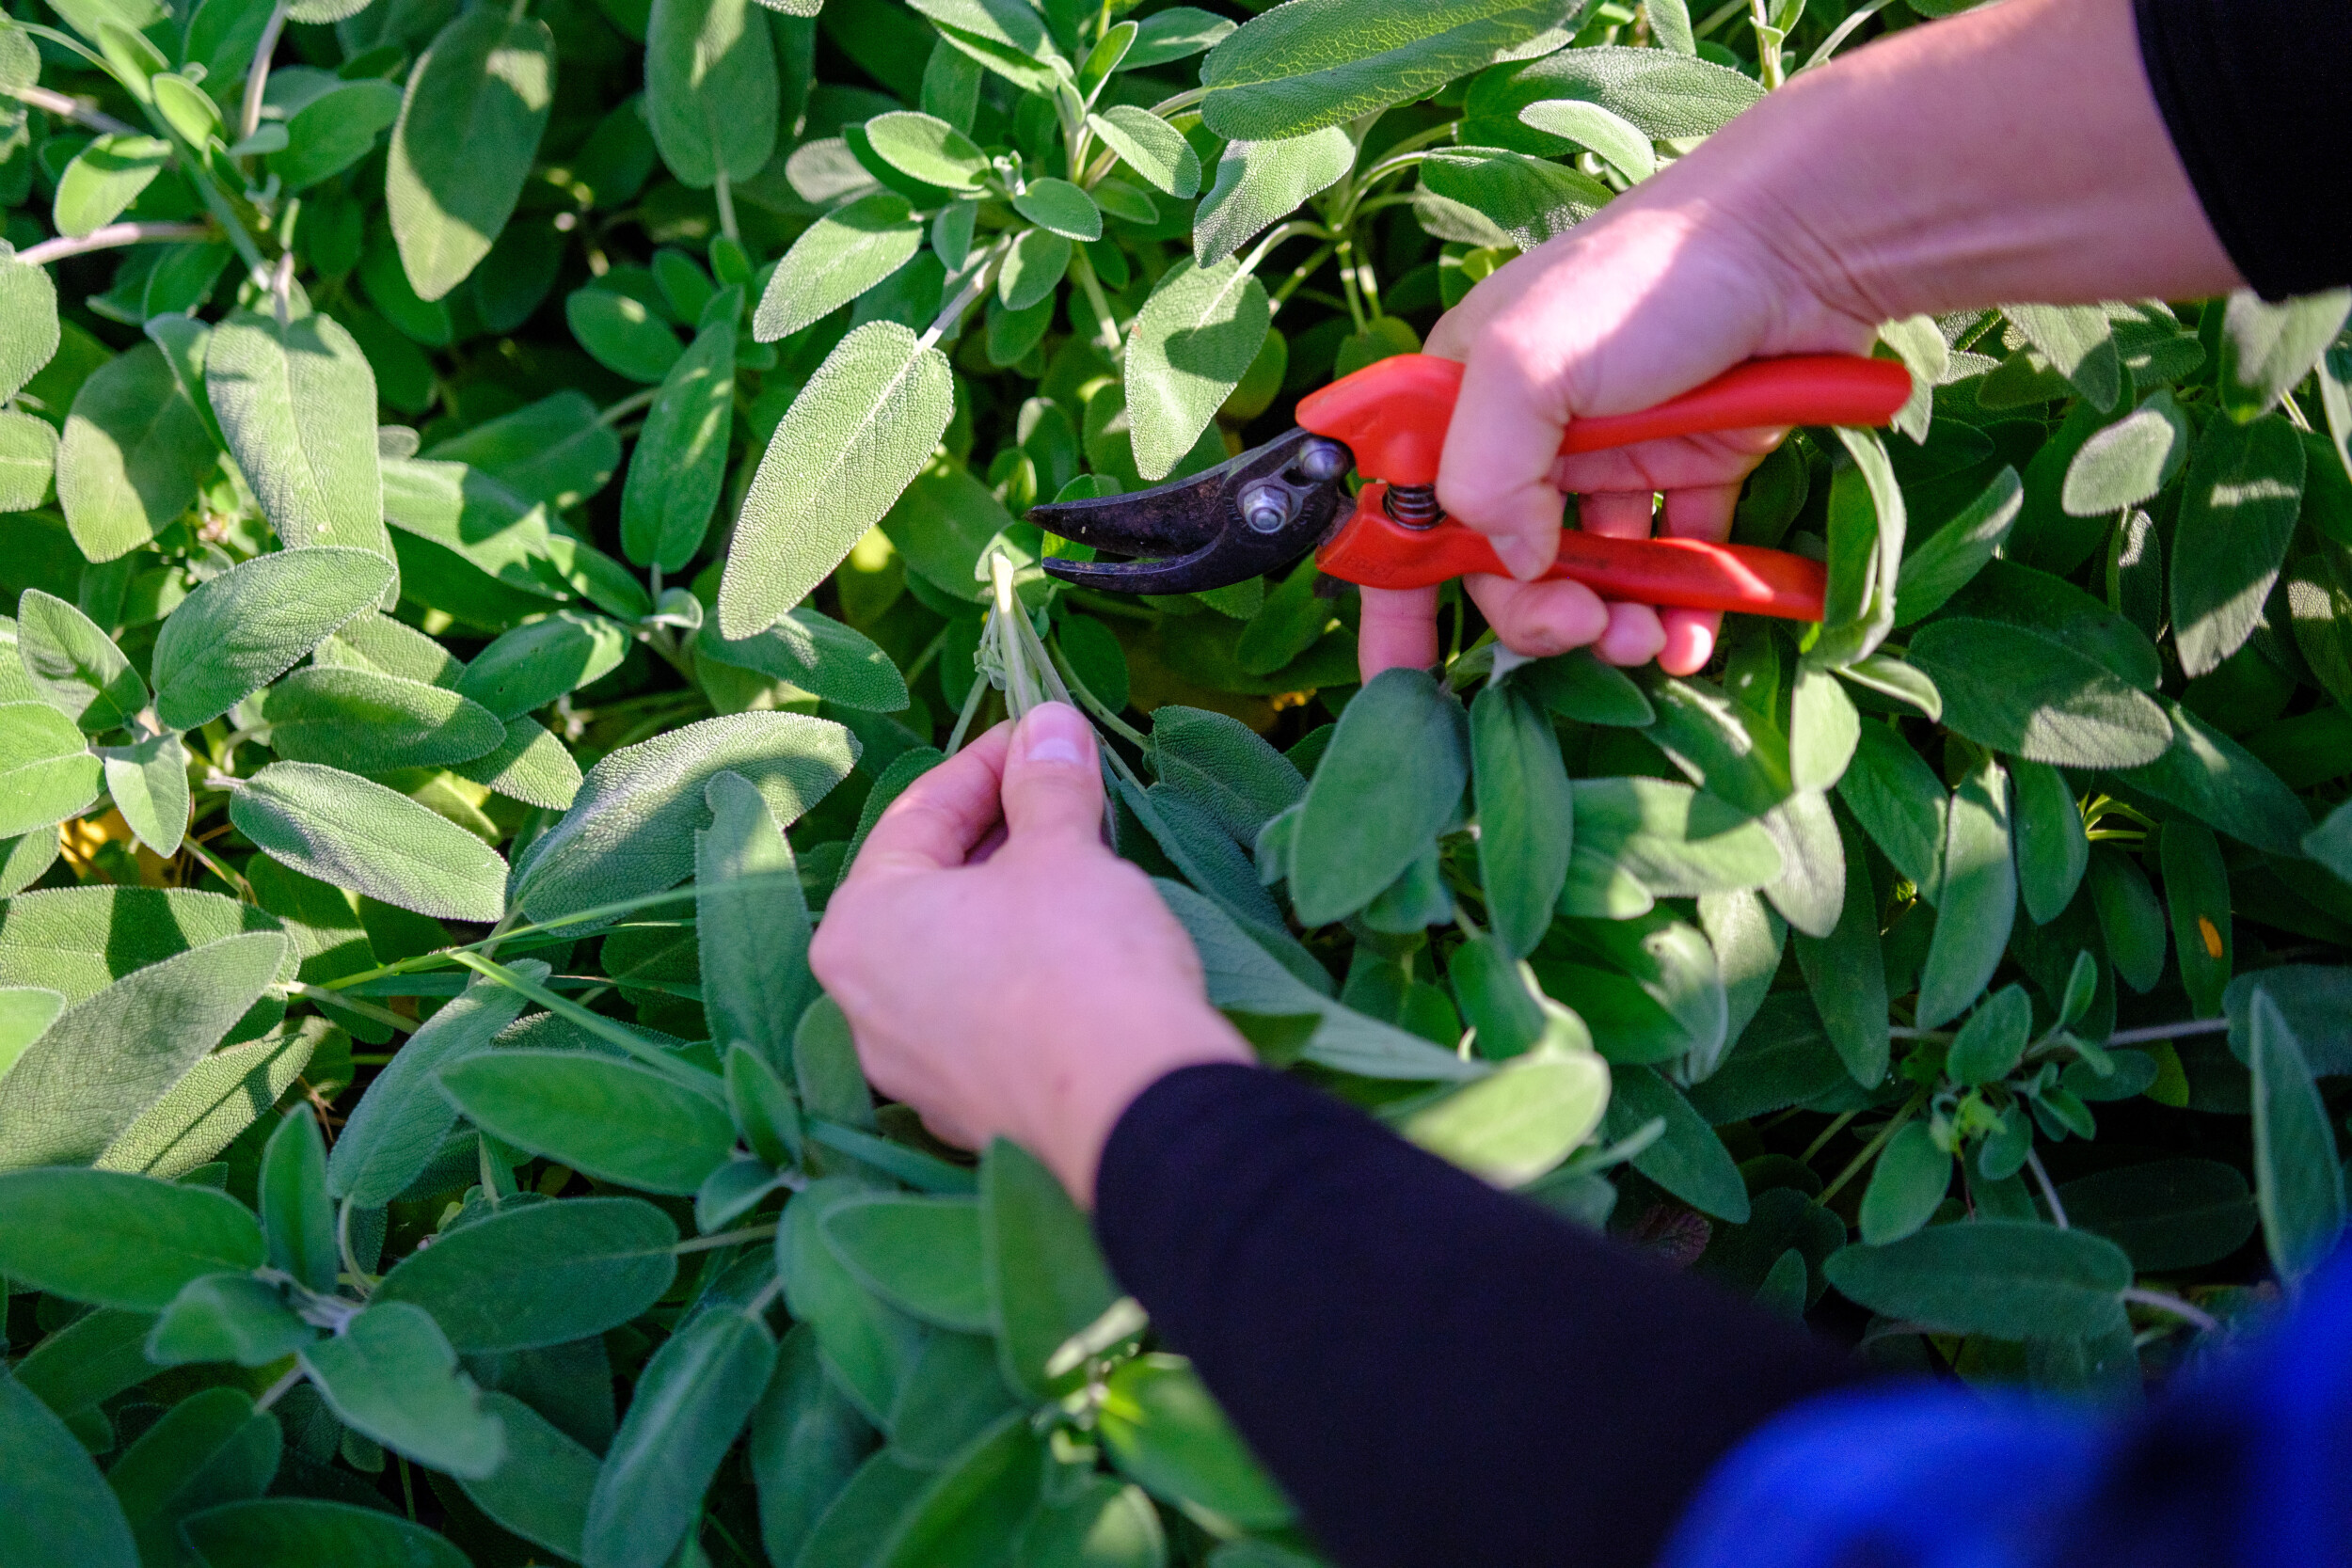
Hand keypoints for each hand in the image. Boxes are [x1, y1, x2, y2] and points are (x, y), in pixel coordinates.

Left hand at [808, 703, 1250, 1205]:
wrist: (1129, 1108)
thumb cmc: (1077, 959)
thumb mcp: (1064, 850)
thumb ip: (1047, 783)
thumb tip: (1049, 726)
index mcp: (859, 926)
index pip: (918, 814)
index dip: (989, 762)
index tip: (1042, 733)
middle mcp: (862, 1003)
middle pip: (929, 886)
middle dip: (1000, 832)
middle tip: (1065, 790)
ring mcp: (911, 1066)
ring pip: (955, 954)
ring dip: (1010, 902)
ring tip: (1079, 861)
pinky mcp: (965, 1108)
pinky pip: (983, 1015)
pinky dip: (1020, 971)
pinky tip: (1079, 948)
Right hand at [1358, 201, 1875, 682]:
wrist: (1799, 244)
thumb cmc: (1643, 286)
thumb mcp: (1525, 365)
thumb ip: (1485, 473)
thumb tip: (1516, 560)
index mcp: (1463, 401)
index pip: (1405, 514)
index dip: (1395, 596)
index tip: (1397, 679)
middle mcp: (1531, 434)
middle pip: (1504, 564)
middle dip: (1536, 615)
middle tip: (1584, 626)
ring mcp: (1614, 456)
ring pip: (1591, 575)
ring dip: (1612, 626)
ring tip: (1651, 640)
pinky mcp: (1695, 469)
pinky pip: (1676, 563)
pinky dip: (1684, 611)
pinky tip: (1695, 638)